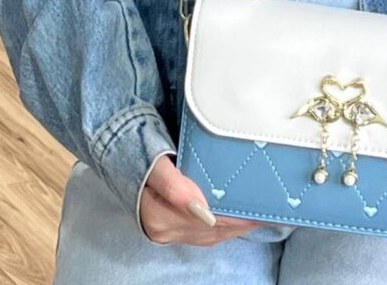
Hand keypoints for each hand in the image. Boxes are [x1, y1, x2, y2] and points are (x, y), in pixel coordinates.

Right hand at [140, 154, 264, 245]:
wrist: (117, 152)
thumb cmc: (137, 154)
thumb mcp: (154, 165)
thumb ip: (174, 186)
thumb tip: (202, 209)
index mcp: (160, 217)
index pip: (208, 222)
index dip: (235, 217)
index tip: (258, 209)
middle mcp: (164, 230)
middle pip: (211, 230)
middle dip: (240, 222)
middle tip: (268, 210)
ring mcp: (168, 231)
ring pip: (210, 234)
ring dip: (235, 225)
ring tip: (260, 214)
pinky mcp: (172, 227)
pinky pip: (204, 233)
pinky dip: (224, 226)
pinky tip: (239, 218)